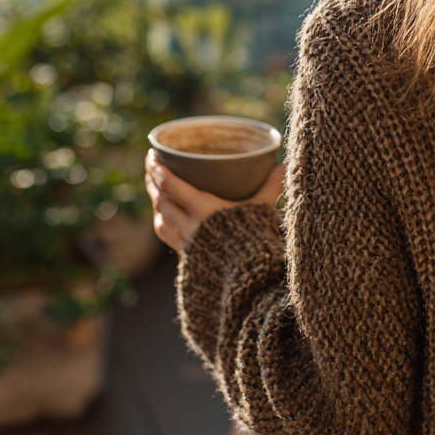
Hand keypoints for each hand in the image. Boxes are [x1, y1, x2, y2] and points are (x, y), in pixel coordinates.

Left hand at [144, 149, 284, 252]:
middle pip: (161, 202)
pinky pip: (169, 238)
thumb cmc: (256, 240)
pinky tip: (166, 220)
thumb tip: (282, 165)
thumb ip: (270, 186)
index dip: (157, 170)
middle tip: (152, 169)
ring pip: (160, 221)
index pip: (170, 185)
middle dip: (153, 184)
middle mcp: (189, 226)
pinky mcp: (189, 258)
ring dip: (156, 205)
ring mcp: (187, 244)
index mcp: (203, 209)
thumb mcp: (263, 209)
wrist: (249, 278)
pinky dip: (165, 225)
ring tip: (156, 193)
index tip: (152, 156)